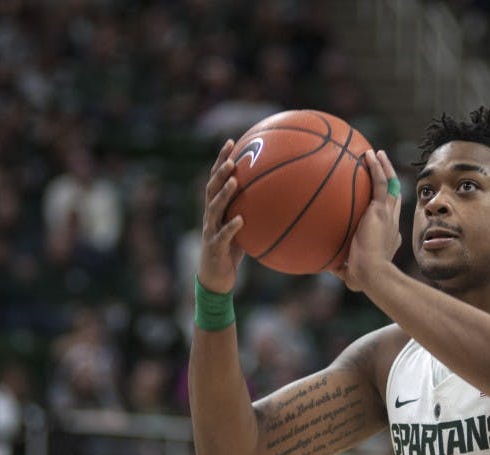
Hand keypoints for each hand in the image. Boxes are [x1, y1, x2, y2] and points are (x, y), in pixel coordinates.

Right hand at [198, 139, 244, 292]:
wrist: (215, 278)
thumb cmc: (231, 252)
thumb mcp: (243, 228)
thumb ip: (253, 212)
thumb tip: (279, 198)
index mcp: (216, 209)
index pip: (216, 179)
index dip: (221, 160)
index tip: (231, 142)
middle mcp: (210, 216)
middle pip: (211, 188)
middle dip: (220, 172)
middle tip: (231, 158)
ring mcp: (210, 231)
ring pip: (213, 208)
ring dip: (223, 193)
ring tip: (234, 180)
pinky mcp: (215, 247)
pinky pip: (223, 235)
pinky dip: (231, 227)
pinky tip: (241, 220)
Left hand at [333, 149, 401, 291]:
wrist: (372, 273)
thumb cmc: (362, 277)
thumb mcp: (349, 271)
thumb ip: (339, 266)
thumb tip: (326, 266)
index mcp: (388, 237)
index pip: (388, 219)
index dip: (385, 209)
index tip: (376, 203)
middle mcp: (392, 223)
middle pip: (393, 197)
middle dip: (388, 181)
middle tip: (381, 167)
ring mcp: (388, 215)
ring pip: (391, 185)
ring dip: (384, 168)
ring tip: (376, 154)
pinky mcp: (381, 210)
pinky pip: (382, 183)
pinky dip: (377, 168)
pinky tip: (370, 154)